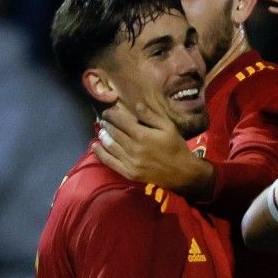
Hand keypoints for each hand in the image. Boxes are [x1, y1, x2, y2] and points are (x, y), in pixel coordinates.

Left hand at [93, 102, 214, 198]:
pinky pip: (110, 162)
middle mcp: (133, 148)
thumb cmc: (176, 147)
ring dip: (103, 136)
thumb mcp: (169, 127)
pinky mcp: (128, 172)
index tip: (107, 111)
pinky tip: (95, 146)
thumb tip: (136, 105)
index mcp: (142, 135)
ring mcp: (130, 161)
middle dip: (107, 124)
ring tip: (101, 131)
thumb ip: (151, 116)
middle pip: (114, 133)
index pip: (121, 121)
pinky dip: (101, 153)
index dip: (112, 115)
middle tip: (103, 120)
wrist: (182, 173)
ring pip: (110, 146)